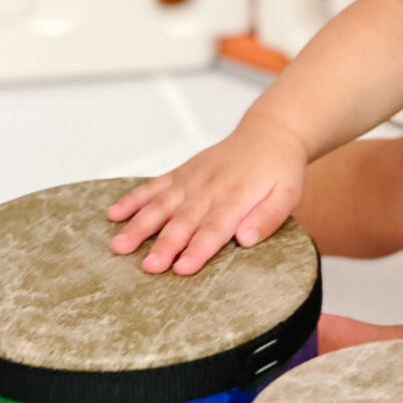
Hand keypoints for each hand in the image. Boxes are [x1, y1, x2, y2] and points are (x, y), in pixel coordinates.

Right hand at [107, 114, 307, 274]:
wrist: (269, 134)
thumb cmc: (279, 170)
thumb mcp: (288, 194)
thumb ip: (269, 217)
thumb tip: (245, 239)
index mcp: (237, 196)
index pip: (215, 228)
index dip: (198, 249)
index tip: (182, 268)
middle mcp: (209, 187)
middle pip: (184, 221)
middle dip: (164, 245)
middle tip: (148, 267)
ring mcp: (191, 179)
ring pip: (161, 205)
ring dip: (139, 226)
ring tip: (119, 246)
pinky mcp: (181, 173)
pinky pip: (153, 186)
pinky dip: (133, 199)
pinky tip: (114, 214)